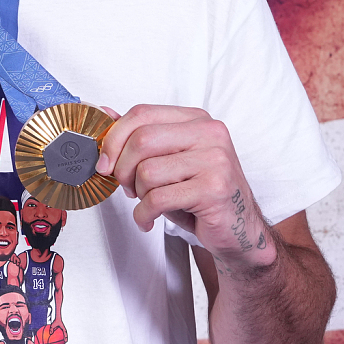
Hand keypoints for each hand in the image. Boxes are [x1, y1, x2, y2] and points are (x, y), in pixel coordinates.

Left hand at [95, 104, 277, 270]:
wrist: (238, 229)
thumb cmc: (200, 194)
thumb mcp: (168, 161)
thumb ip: (140, 137)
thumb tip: (106, 115)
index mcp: (197, 119)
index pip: (143, 114)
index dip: (114, 138)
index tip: (104, 162)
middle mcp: (210, 133)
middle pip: (142, 140)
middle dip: (123, 169)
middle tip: (127, 188)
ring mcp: (215, 160)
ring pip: (148, 171)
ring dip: (138, 195)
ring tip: (149, 204)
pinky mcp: (213, 189)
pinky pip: (158, 199)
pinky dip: (144, 214)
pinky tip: (149, 220)